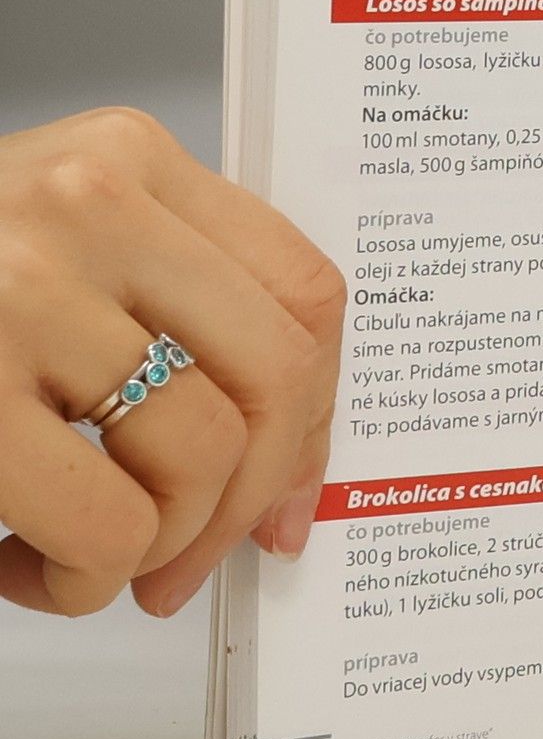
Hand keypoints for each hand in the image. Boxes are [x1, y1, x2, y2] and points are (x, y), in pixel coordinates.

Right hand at [0, 109, 343, 616]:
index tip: (291, 486)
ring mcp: (20, 290)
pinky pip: (107, 524)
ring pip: (199, 456)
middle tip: (189, 556)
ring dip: (151, 546)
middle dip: (248, 499)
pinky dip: (82, 578)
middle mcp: (84, 205)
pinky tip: (18, 561)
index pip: (304, 292)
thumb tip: (287, 446)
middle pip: (273, 378)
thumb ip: (164, 305)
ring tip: (78, 551)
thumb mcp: (53, 248)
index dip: (316, 413)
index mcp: (126, 160)